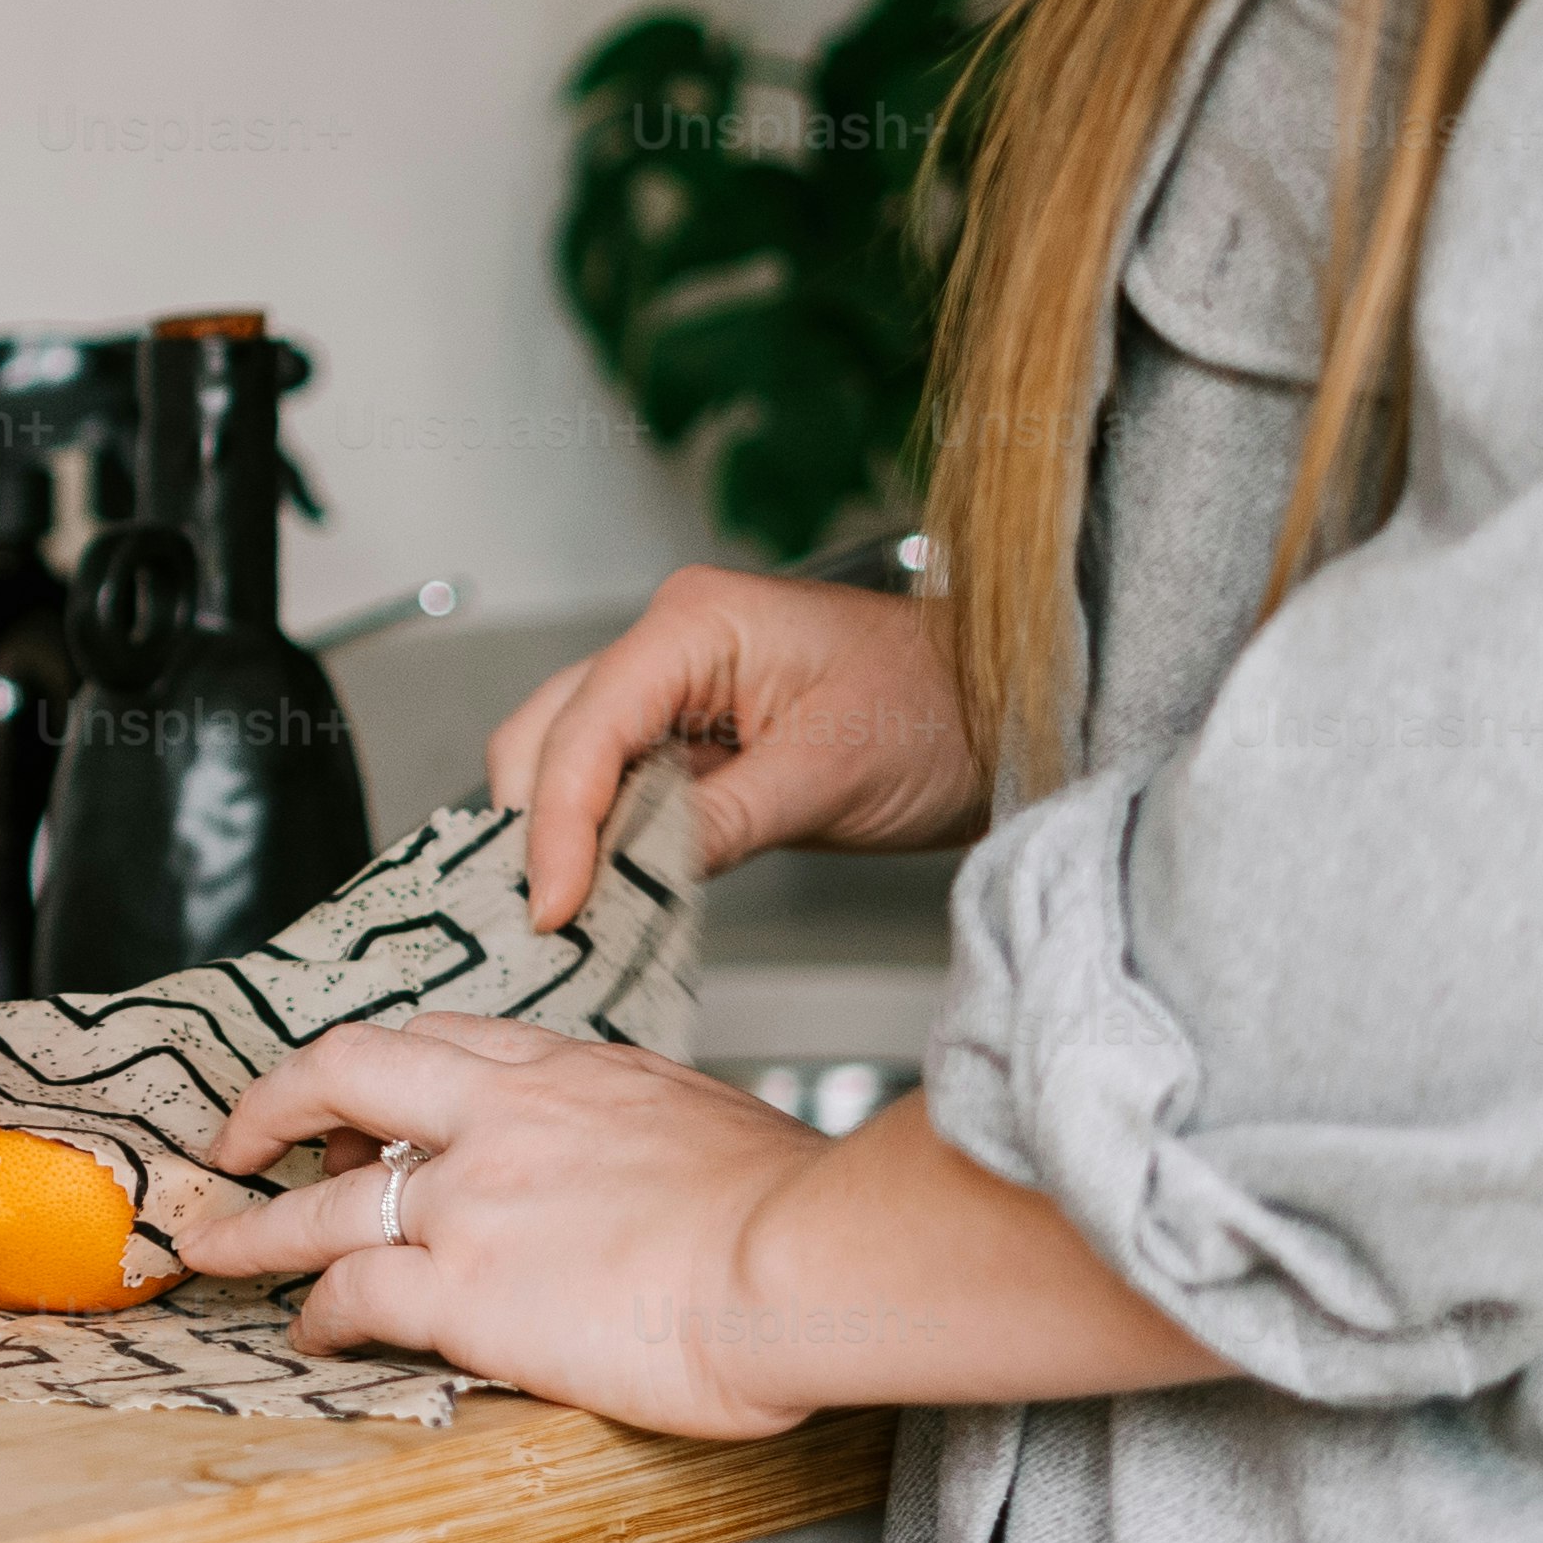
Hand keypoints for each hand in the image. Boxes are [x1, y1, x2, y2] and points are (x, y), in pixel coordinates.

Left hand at [172, 1012, 827, 1437]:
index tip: (359, 1099)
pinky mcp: (463, 1290)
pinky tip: (309, 1334)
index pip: (443, 1045)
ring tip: (215, 1250)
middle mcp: (499, 1117)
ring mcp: (470, 1201)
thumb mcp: (709, 1124)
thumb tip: (644, 1165)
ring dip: (256, 1227)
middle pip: (344, 1075)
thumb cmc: (796, 1212)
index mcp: (567, 1071)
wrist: (806, 1259)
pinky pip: (350, 1292)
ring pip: (321, 1199)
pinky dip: (316, 1312)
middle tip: (239, 1140)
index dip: (383, 1073)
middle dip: (273, 1105)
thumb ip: (643, 1131)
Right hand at [487, 566, 986, 927]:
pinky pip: (617, 786)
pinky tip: (613, 890)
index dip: (558, 824)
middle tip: (550, 919)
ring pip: (570, 761)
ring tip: (577, 914)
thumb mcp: (832, 774)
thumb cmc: (942, 711)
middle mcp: (668, 643)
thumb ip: (721, 822)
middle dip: (539, 827)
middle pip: (549, 735)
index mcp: (695, 622)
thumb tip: (629, 878)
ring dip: (565, 837)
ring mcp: (674, 686)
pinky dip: (604, 840)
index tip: (554, 907)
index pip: (588, 727)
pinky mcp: (689, 734)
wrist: (1004, 712)